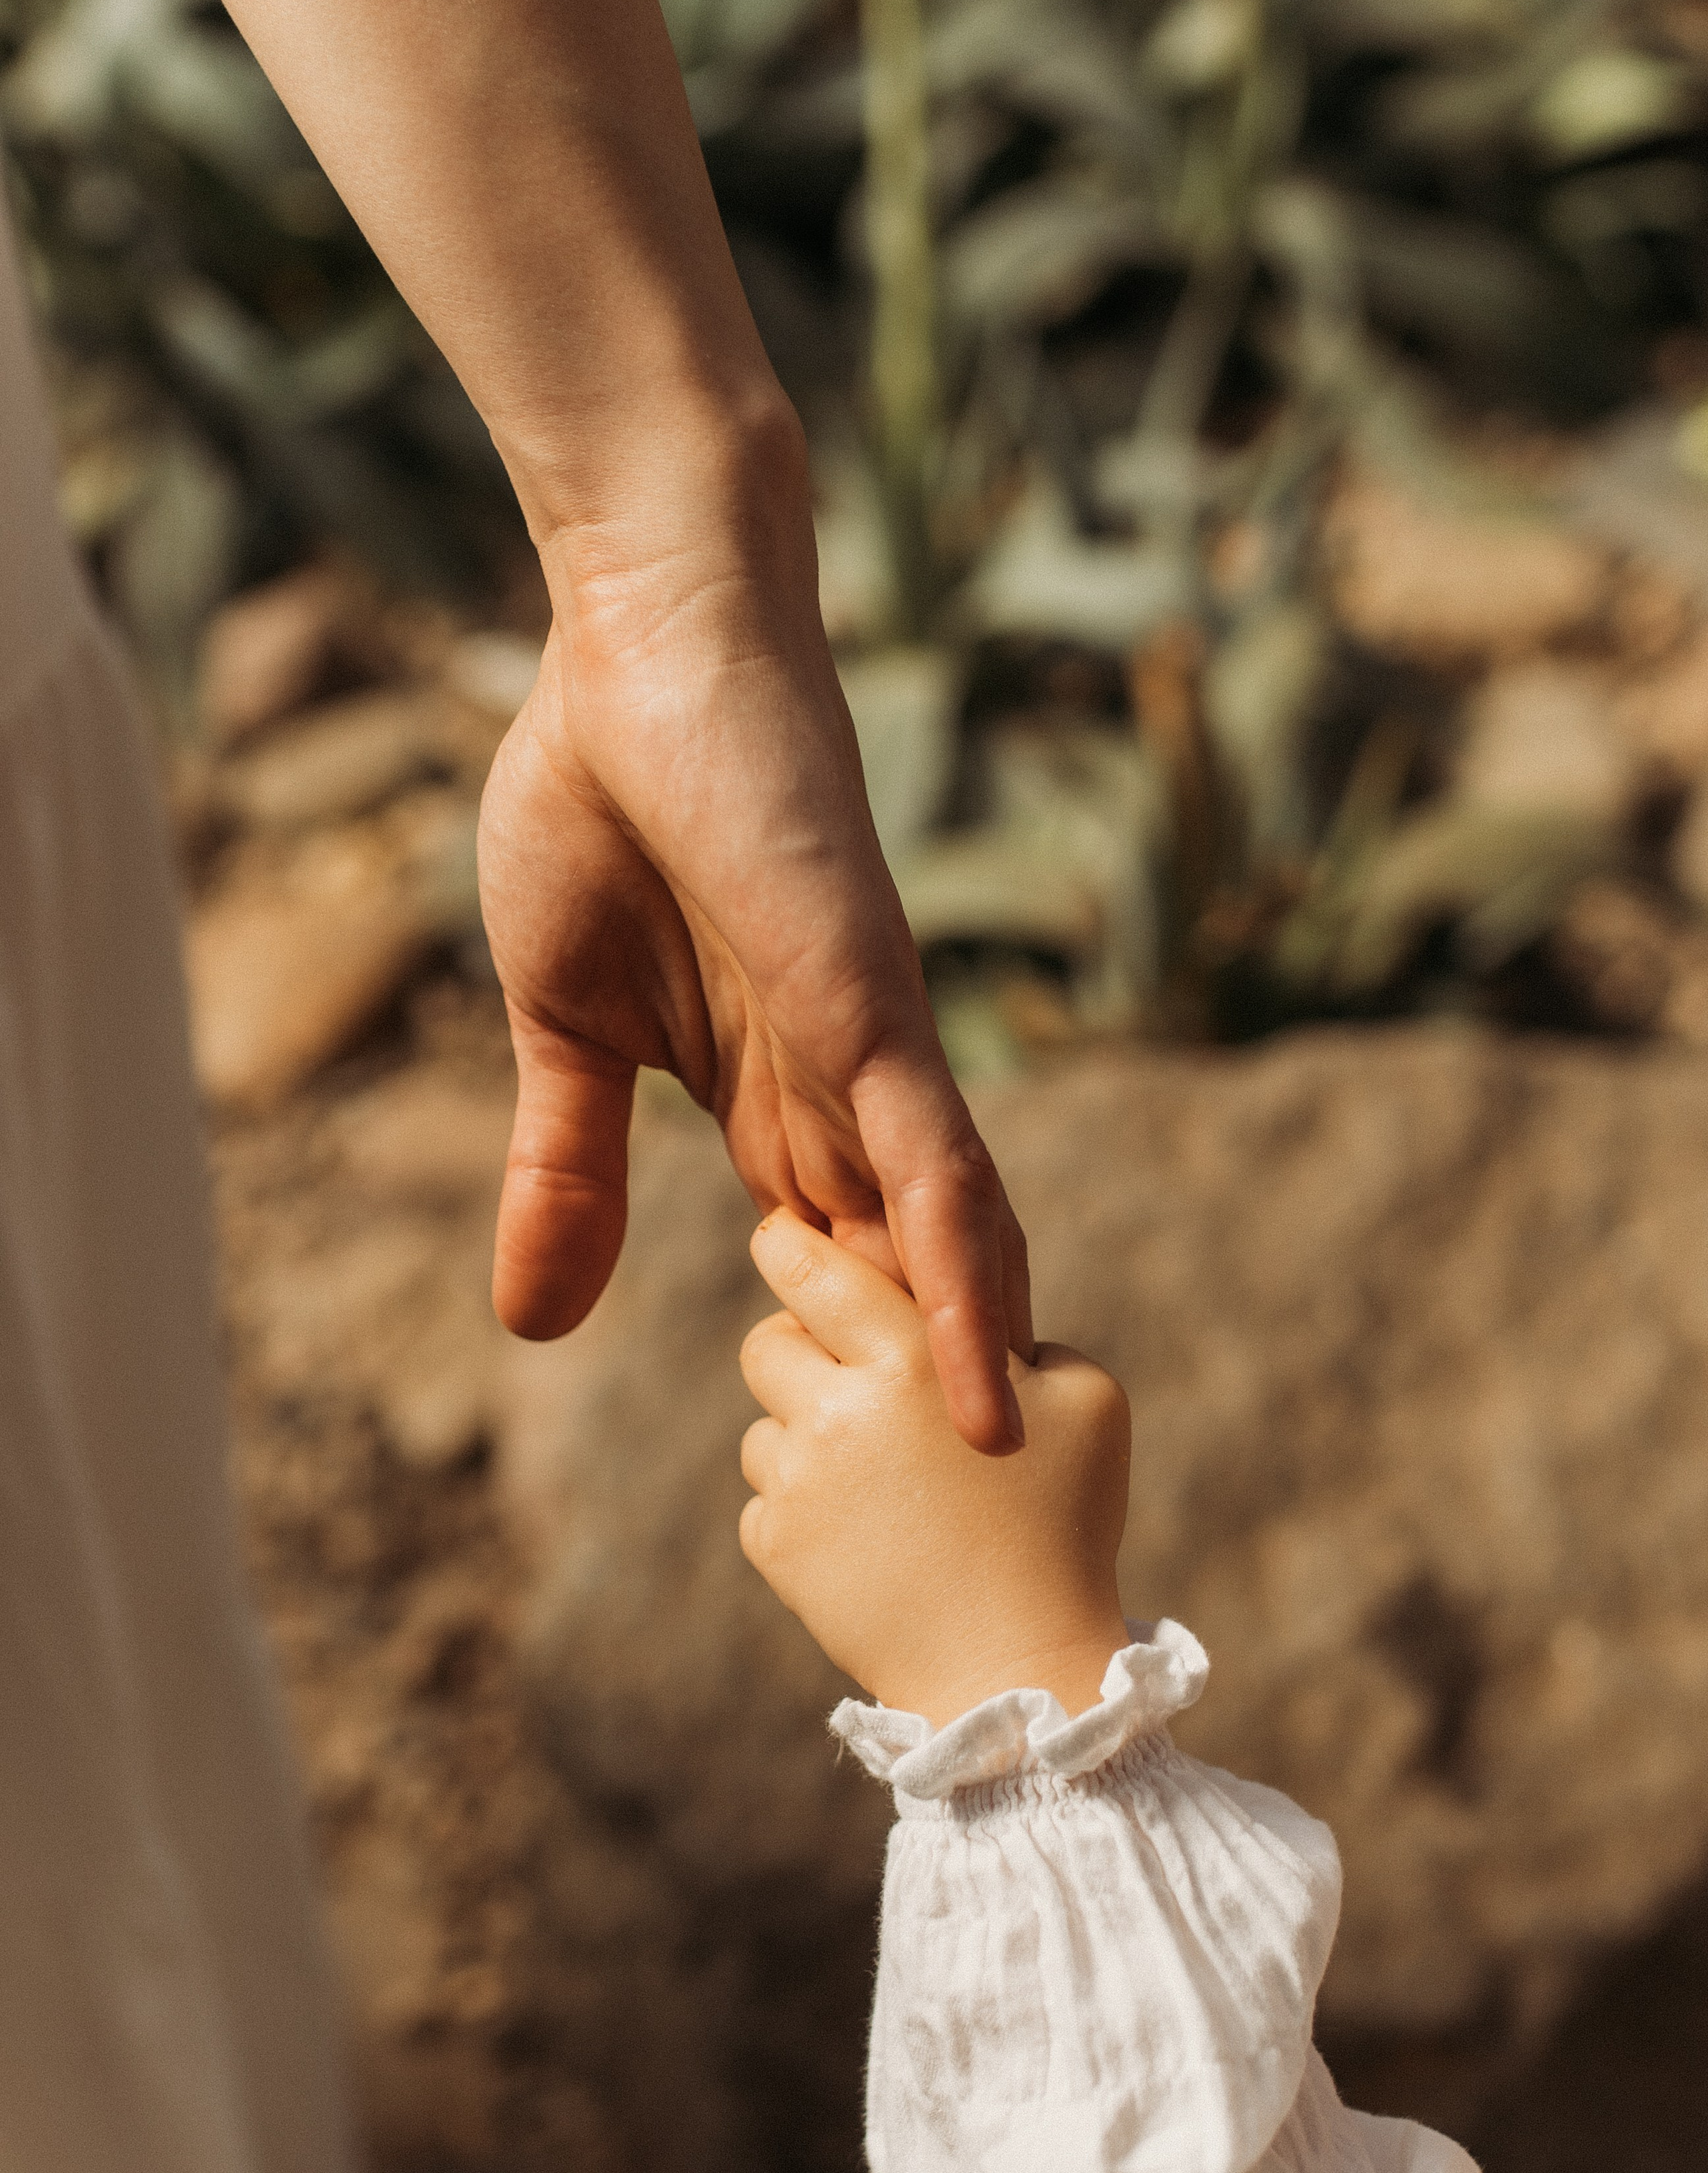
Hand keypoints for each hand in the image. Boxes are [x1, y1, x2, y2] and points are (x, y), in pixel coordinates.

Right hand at [478, 420, 1033, 1451]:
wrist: (638, 648)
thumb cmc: (602, 802)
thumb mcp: (561, 1032)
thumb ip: (563, 1171)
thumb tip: (529, 1324)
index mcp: (762, 1091)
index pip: (818, 1256)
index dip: (835, 1360)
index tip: (852, 1470)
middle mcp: (833, 1090)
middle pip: (898, 1273)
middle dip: (920, 1391)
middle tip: (958, 1524)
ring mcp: (867, 1057)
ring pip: (947, 1245)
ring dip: (971, 1370)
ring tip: (1006, 1500)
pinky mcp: (877, 1016)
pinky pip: (939, 1168)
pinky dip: (967, 1276)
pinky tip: (992, 1382)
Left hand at [737, 1210, 1131, 1725]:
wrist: (1014, 1667)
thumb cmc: (1065, 1526)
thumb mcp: (1089, 1398)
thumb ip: (1025, 1338)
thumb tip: (980, 1326)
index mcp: (911, 1357)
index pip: (810, 1270)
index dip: (790, 1247)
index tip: (784, 1237)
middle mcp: (837, 1409)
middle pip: (766, 1343)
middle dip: (799, 1350)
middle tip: (853, 1381)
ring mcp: (799, 1482)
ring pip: (764, 1426)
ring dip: (805, 1437)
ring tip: (880, 1481)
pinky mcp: (778, 1546)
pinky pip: (766, 1499)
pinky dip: (805, 1511)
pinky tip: (869, 1538)